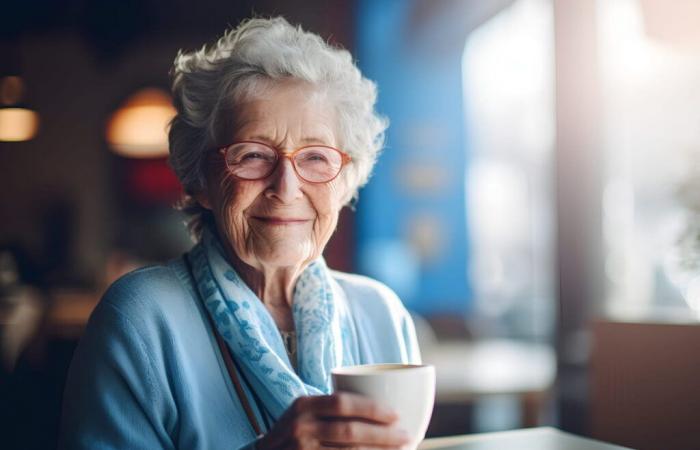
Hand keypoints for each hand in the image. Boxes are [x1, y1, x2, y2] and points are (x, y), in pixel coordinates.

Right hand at [256, 392, 409, 448]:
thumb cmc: (294, 432)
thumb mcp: (305, 412)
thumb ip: (332, 406)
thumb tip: (382, 407)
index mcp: (304, 405)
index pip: (342, 403)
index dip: (372, 409)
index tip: (396, 415)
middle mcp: (300, 428)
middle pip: (349, 432)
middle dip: (382, 436)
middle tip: (406, 436)